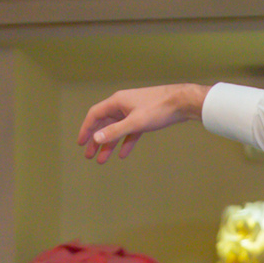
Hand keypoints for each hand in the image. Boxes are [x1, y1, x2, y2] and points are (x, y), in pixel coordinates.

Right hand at [77, 83, 207, 163]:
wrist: (183, 102)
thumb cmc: (159, 109)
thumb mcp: (135, 122)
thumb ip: (115, 131)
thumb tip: (96, 138)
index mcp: (117, 102)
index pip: (95, 115)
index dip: (86, 129)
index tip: (80, 143)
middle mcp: (122, 105)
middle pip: (104, 124)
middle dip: (96, 141)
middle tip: (88, 156)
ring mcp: (133, 112)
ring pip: (117, 130)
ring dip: (109, 145)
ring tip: (102, 160)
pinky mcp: (144, 118)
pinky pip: (130, 132)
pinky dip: (126, 142)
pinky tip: (122, 154)